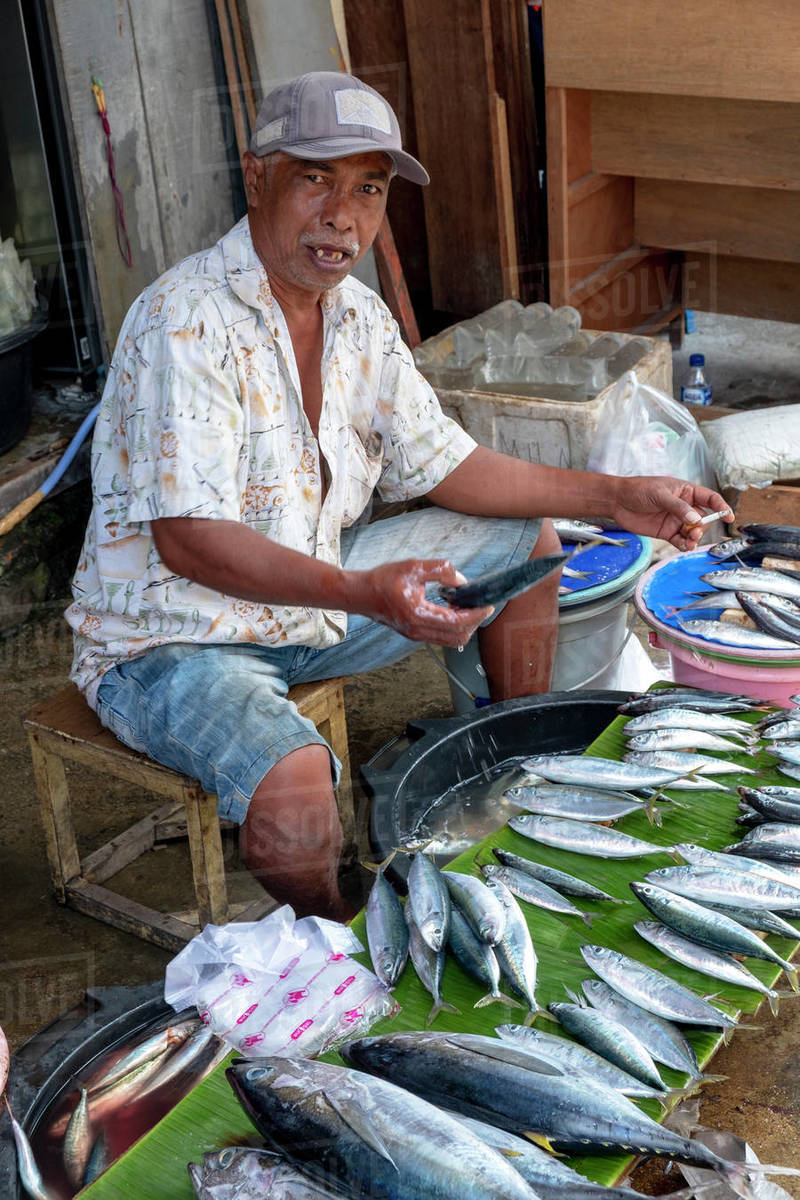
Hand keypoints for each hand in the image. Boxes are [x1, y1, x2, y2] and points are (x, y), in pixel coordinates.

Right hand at [349, 558, 493, 646]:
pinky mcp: (415, 634)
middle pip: (459, 637)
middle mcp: (418, 631)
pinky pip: (441, 637)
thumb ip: (441, 570)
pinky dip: (453, 626)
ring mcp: (416, 636)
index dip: (477, 615)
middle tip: (479, 604)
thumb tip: (461, 581)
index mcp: (418, 615)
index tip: (488, 604)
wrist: (360, 594)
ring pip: (451, 640)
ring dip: (464, 626)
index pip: (457, 622)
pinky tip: (452, 609)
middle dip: (474, 622)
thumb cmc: (383, 579)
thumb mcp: (413, 566)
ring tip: (466, 606)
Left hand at [611, 476, 732, 551]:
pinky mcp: (667, 532)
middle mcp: (685, 507)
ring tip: (690, 540)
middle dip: (702, 526)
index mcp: (686, 492)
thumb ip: (678, 507)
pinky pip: (681, 541)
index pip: (710, 499)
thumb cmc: (639, 490)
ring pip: (693, 532)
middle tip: (695, 530)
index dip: (721, 507)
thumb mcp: (660, 495)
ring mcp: (676, 520)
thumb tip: (695, 519)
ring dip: (695, 538)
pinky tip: (685, 546)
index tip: (729, 516)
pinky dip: (685, 545)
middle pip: (703, 519)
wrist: (618, 501)